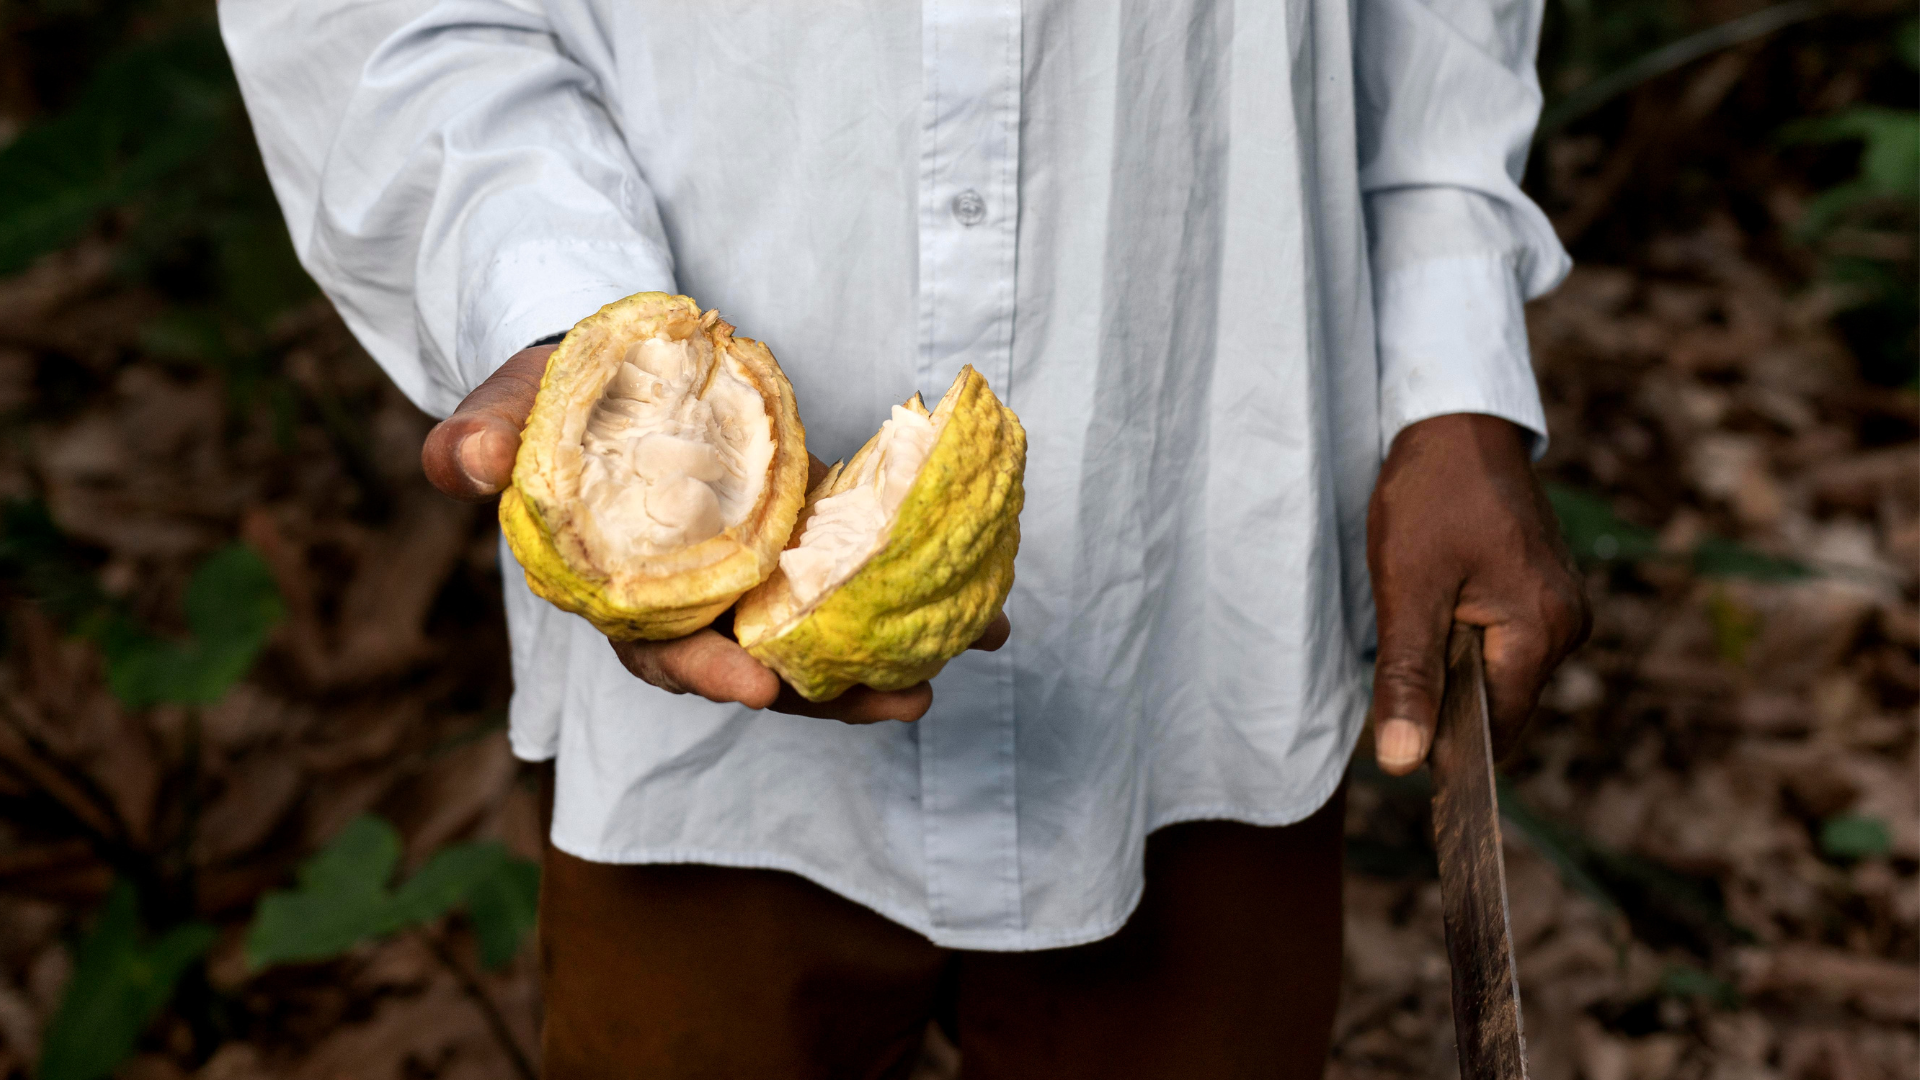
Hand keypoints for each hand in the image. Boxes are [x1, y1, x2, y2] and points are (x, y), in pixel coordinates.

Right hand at [421, 345, 1009, 723]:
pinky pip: (853, 576)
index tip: (755, 683)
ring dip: (889, 655)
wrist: (598, 368)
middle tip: (903, 701)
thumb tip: (460, 459)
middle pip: (761, 665)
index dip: (703, 672)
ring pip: (817, 636)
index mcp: (621, 592)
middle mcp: (692, 599)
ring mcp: (748, 577)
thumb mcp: (507, 406)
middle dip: (829, 694)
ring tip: (967, 653)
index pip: (659, 651)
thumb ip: (482, 436)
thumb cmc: (549, 400)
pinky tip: (981, 603)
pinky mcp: (794, 541)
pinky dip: (912, 591)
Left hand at [1366, 414, 1588, 775]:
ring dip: (1451, 662)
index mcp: (1544, 630)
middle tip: (1401, 638)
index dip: (1442, 740)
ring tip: (1421, 607)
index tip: (1394, 728)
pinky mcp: (1545, 591)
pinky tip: (1438, 597)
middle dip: (1445, 694)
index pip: (1495, 729)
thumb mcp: (1407, 588)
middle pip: (1499, 705)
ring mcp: (1562, 606)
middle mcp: (1569, 625)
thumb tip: (1404, 762)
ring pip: (1497, 674)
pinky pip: (1503, 642)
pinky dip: (1464, 637)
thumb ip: (1409, 678)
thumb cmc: (1431, 494)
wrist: (1456, 420)